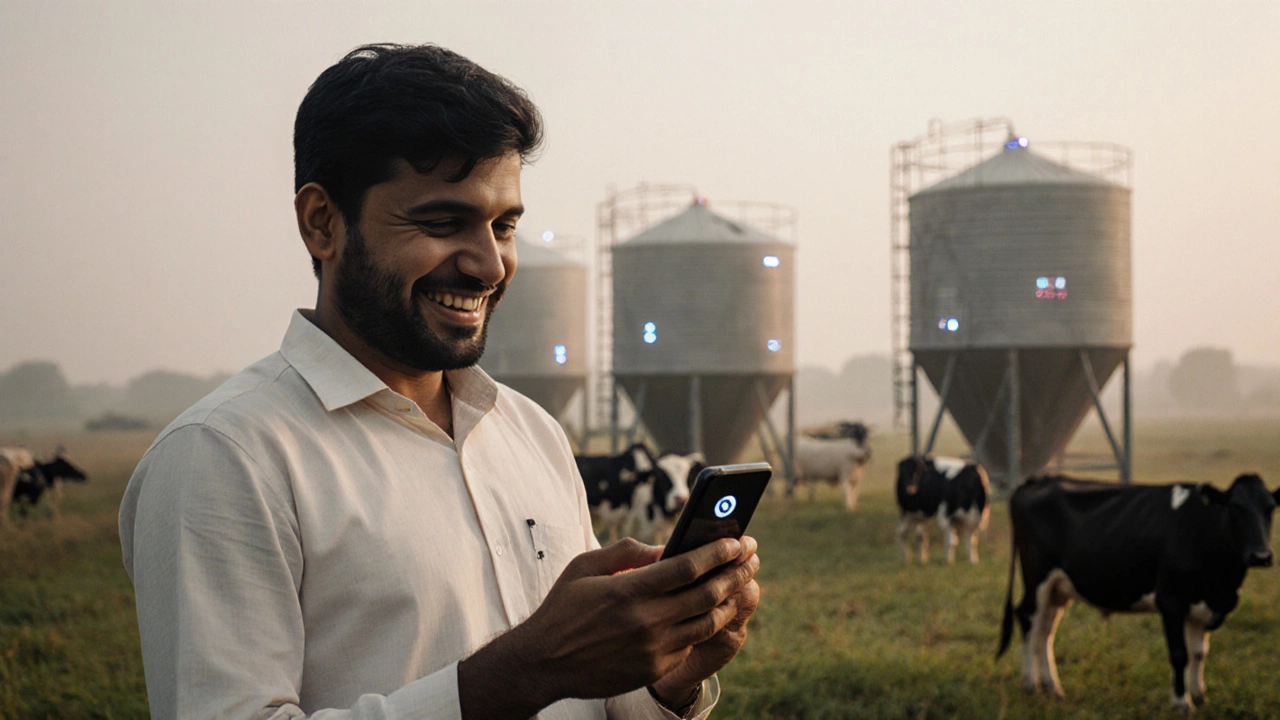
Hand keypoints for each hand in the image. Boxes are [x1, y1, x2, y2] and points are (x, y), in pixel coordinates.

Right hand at [457, 536, 751, 718]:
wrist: (543, 663)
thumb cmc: (563, 608)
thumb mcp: (585, 567)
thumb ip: (626, 553)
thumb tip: (664, 548)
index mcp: (629, 590)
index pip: (687, 567)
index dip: (718, 553)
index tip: (739, 541)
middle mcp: (645, 620)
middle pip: (706, 593)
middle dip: (735, 572)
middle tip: (751, 558)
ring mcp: (652, 648)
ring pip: (707, 623)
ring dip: (729, 600)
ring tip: (741, 584)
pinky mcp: (653, 669)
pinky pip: (690, 645)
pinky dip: (705, 626)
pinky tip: (713, 611)